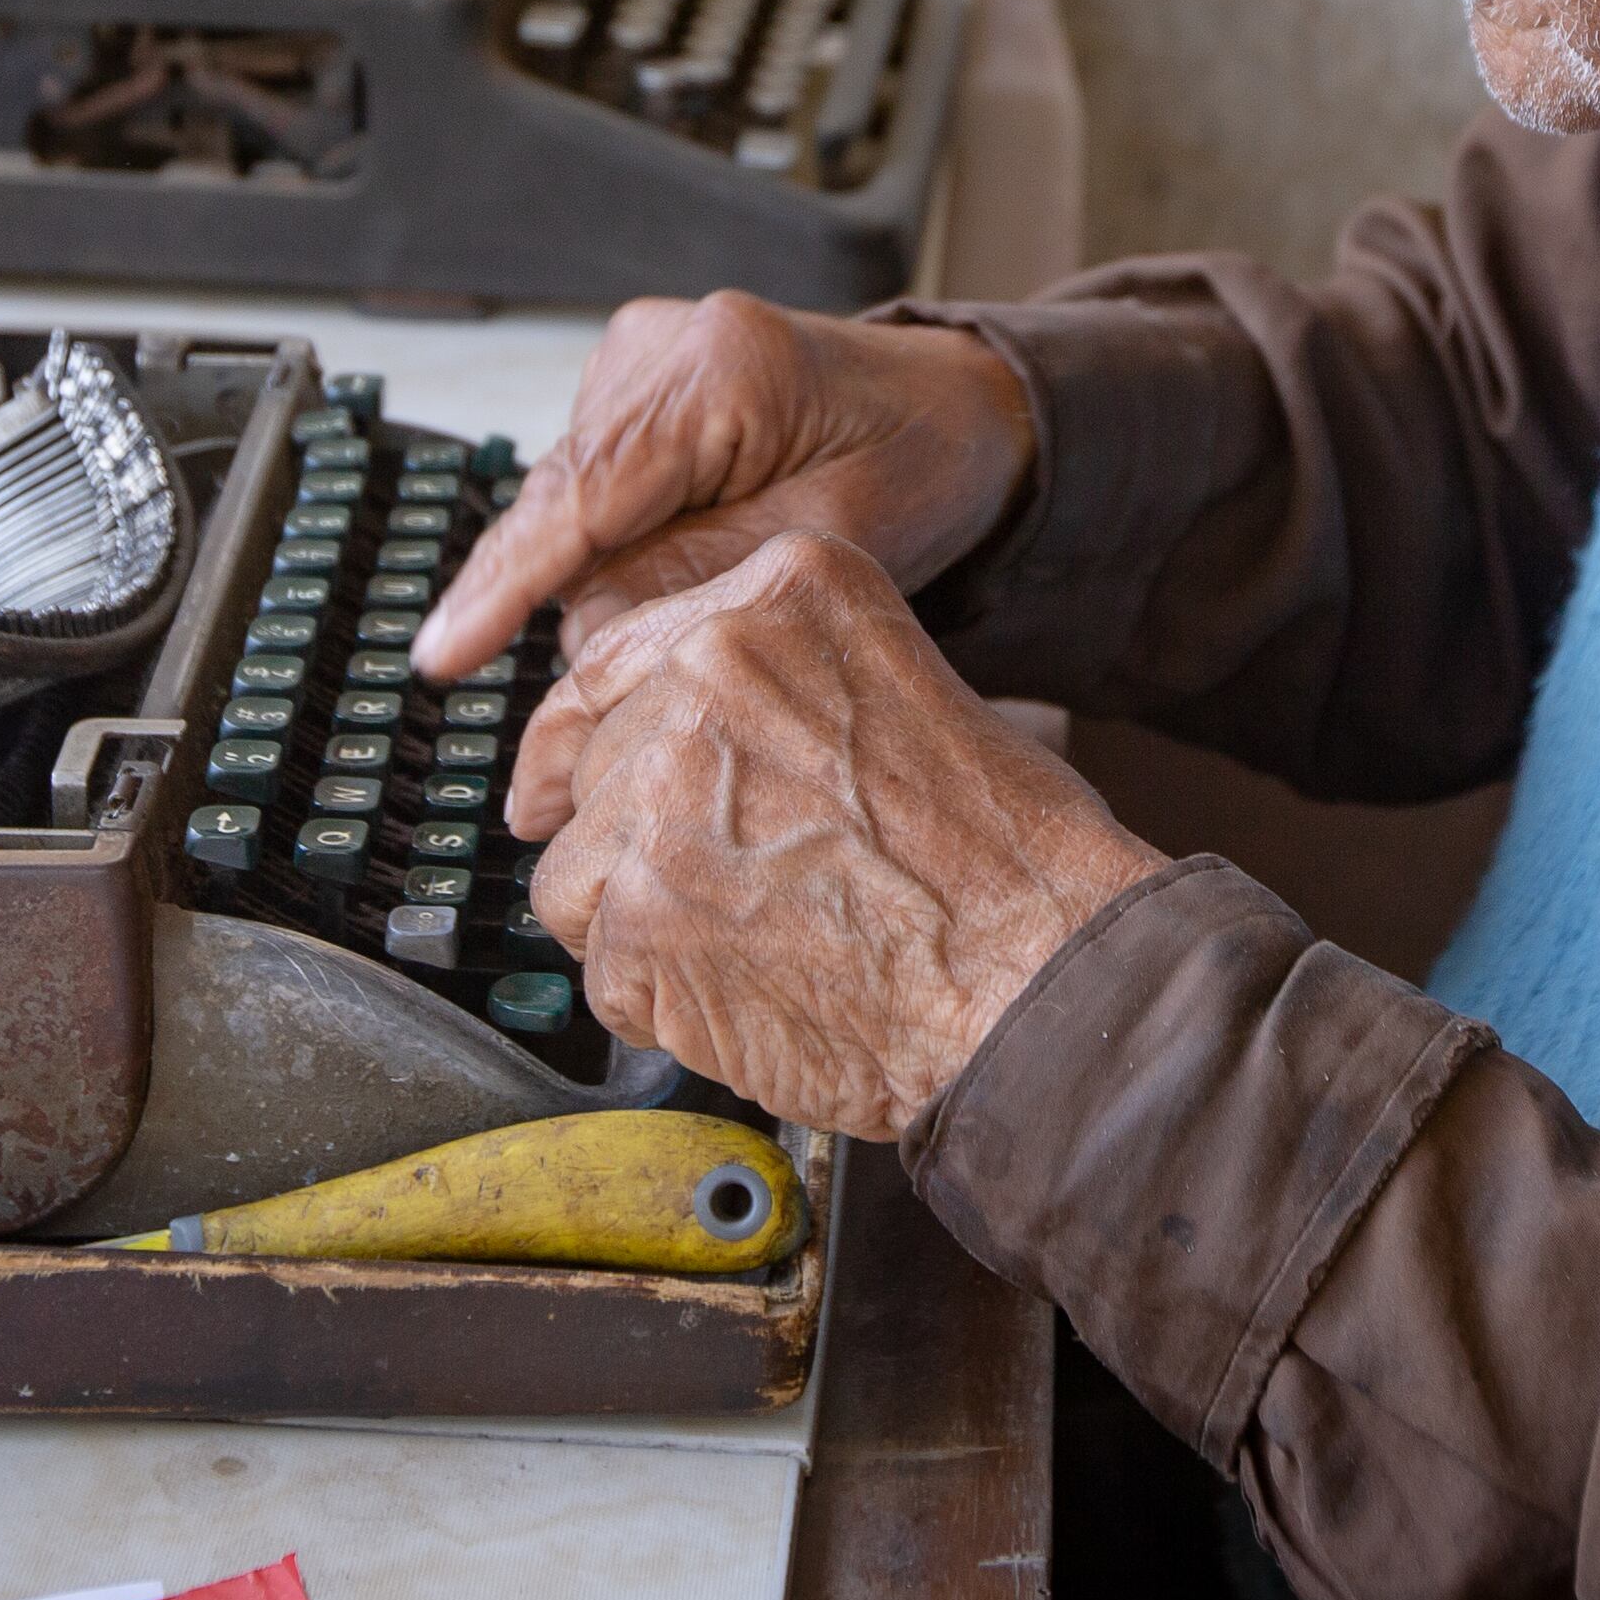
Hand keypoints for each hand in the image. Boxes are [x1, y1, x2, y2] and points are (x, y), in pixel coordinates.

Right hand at [412, 295, 1035, 680]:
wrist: (960, 402)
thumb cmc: (920, 464)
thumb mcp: (831, 540)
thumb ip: (699, 578)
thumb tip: (576, 632)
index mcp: (722, 368)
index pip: (584, 493)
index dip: (505, 584)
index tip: (442, 654)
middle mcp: (662, 343)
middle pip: (565, 501)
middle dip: (565, 601)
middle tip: (576, 716)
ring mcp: (639, 353)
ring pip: (571, 503)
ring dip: (601, 572)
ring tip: (668, 624)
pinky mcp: (634, 378)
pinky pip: (593, 486)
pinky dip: (614, 541)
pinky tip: (668, 569)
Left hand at [515, 532, 1160, 1139]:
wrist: (1037, 974)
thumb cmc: (1003, 855)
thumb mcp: (895, 685)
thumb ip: (768, 686)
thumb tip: (646, 732)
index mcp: (775, 598)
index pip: (610, 659)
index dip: (586, 738)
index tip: (563, 781)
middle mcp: (706, 673)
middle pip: (590, 771)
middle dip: (636, 843)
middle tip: (739, 893)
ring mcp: (661, 795)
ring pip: (575, 876)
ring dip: (641, 925)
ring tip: (758, 944)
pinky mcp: (639, 917)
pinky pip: (602, 970)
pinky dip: (662, 1001)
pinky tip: (754, 992)